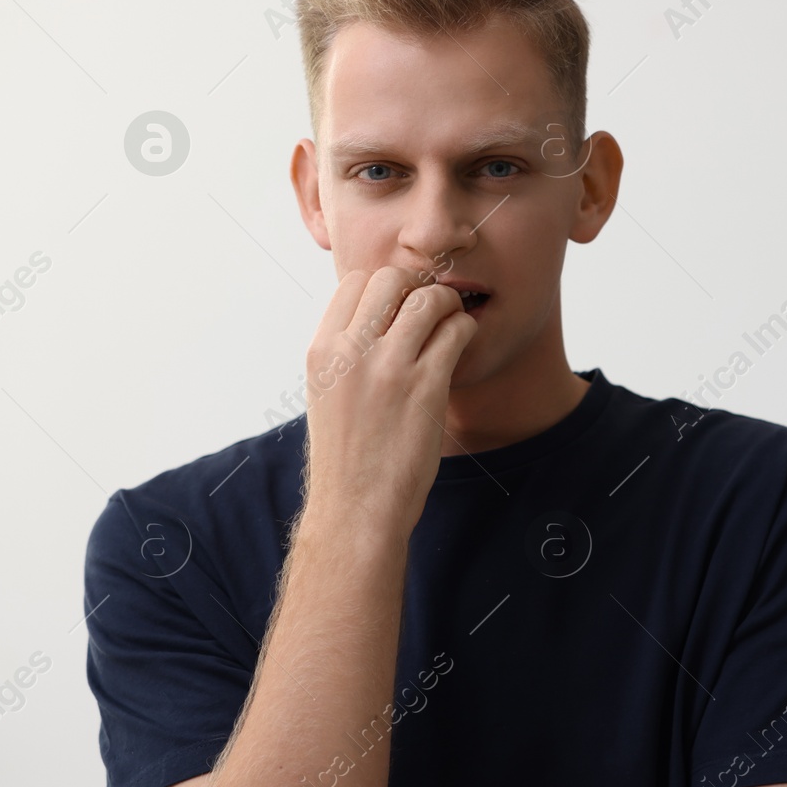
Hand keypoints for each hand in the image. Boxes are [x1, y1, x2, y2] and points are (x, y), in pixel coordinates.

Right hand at [302, 266, 477, 537]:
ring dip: (448, 305)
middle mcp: (350, 352)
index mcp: (321, 351)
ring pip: (429, 299)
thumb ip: (346, 353)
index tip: (401, 305)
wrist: (356, 508)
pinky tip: (462, 345)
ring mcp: (388, 367)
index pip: (354, 282)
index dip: (385, 287)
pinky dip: (465, 330)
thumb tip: (377, 318)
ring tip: (452, 323)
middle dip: (418, 286)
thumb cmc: (347, 456)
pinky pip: (456, 332)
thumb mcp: (327, 393)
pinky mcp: (426, 386)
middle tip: (432, 308)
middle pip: (391, 278)